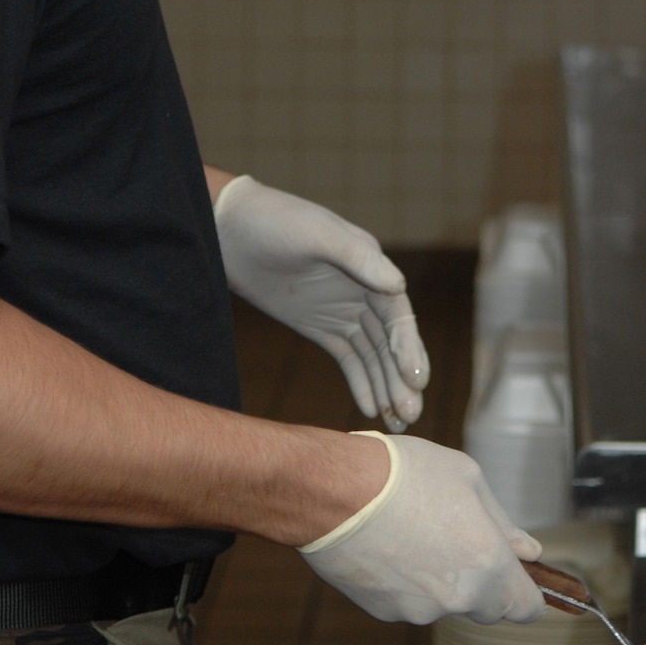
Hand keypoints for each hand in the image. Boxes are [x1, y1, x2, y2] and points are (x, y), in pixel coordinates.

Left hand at [213, 178, 430, 429]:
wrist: (231, 231)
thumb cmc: (276, 222)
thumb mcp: (316, 234)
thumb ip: (358, 258)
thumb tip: (399, 286)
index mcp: (371, 265)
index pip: (397, 314)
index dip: (408, 347)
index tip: (415, 379)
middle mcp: (365, 290)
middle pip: (390, 341)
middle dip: (402, 377)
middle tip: (412, 414)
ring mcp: (343, 311)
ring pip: (373, 355)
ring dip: (387, 386)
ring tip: (399, 422)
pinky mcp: (321, 327)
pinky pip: (348, 359)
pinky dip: (361, 384)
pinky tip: (370, 410)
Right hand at [300, 432, 544, 624]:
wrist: (335, 490)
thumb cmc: (406, 473)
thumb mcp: (466, 478)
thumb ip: (501, 522)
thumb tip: (529, 551)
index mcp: (487, 564)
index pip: (526, 607)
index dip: (528, 593)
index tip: (522, 576)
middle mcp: (457, 597)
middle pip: (486, 607)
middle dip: (483, 582)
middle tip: (460, 537)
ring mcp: (418, 610)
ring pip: (444, 602)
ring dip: (440, 578)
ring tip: (413, 529)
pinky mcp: (384, 612)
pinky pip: (408, 601)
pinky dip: (405, 581)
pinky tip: (388, 542)